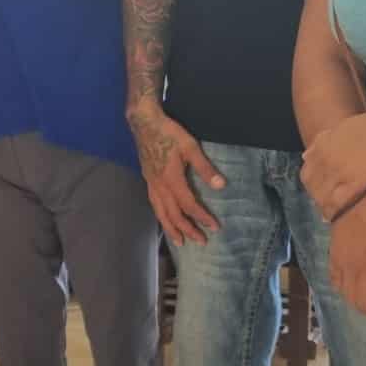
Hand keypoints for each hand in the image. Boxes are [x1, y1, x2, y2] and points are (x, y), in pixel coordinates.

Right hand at [128, 101, 222, 245]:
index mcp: (172, 180)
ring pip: (161, 213)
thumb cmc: (169, 133)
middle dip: (188, 230)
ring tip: (180, 242)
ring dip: (171, 228)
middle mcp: (160, 186)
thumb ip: (205, 168)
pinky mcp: (148, 180)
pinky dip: (161, 216)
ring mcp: (152, 184)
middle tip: (201, 242)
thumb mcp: (191, 147)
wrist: (144, 123)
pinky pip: (154, 204)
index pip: (189, 205)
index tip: (215, 227)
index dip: (202, 217)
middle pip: (174, 215)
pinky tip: (165, 219)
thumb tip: (221, 186)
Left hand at [301, 105, 365, 220]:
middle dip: (318, 198)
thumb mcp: (338, 129)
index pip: (306, 174)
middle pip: (313, 188)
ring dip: (325, 206)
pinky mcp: (356, 181)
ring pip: (324, 196)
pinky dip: (336, 209)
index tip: (318, 192)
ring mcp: (339, 171)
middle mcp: (326, 160)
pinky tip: (338, 215)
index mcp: (321, 147)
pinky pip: (339, 201)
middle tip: (325, 206)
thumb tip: (305, 156)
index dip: (312, 186)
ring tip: (331, 214)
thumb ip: (321, 143)